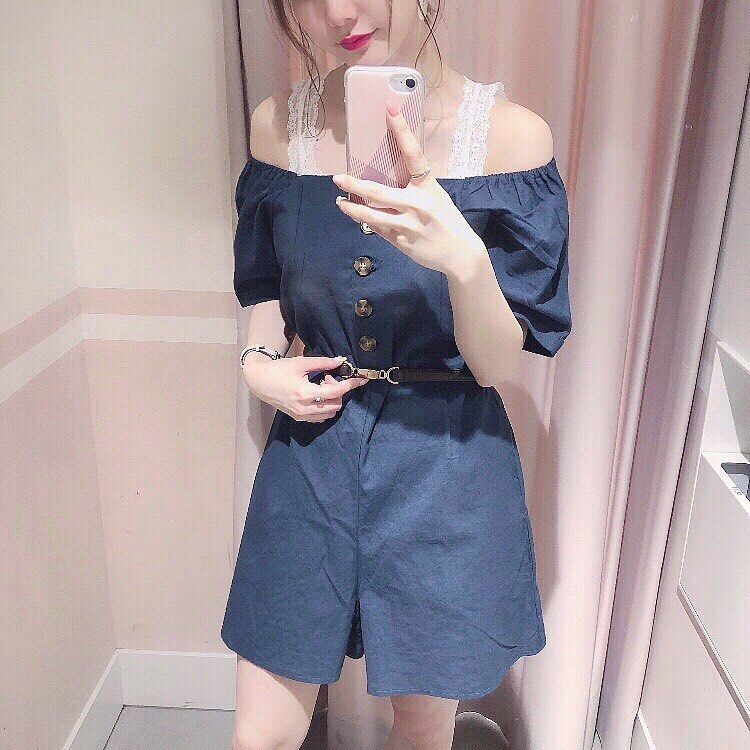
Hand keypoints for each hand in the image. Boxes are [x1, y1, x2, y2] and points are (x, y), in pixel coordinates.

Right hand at [243, 354, 367, 422]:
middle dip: (338, 391)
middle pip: (335, 404)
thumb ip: (323, 363)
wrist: (259, 381)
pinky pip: (320, 417)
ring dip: (332, 400)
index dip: (350, 385)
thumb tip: (341, 361)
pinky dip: (325, 407)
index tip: (360, 379)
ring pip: (330, 413)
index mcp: (305, 393)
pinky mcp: (298, 418)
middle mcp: (304, 408)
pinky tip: (317, 396)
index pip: (335, 392)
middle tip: (327, 378)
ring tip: (321, 386)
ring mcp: (301, 415)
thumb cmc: (279, 369)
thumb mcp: (301, 363)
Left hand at [332, 101, 484, 276]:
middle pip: (377, 192)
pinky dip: (366, 223)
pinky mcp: (401, 242)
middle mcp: (417, 204)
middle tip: (337, 178)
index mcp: (428, 187)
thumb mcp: (436, 197)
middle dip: (353, 185)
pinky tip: (357, 217)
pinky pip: (378, 229)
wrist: (461, 254)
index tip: (389, 109)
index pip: (413, 153)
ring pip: (371, 215)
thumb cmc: (448, 221)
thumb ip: (415, 188)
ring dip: (352, 209)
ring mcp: (408, 226)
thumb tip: (389, 176)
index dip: (402, 130)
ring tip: (340, 202)